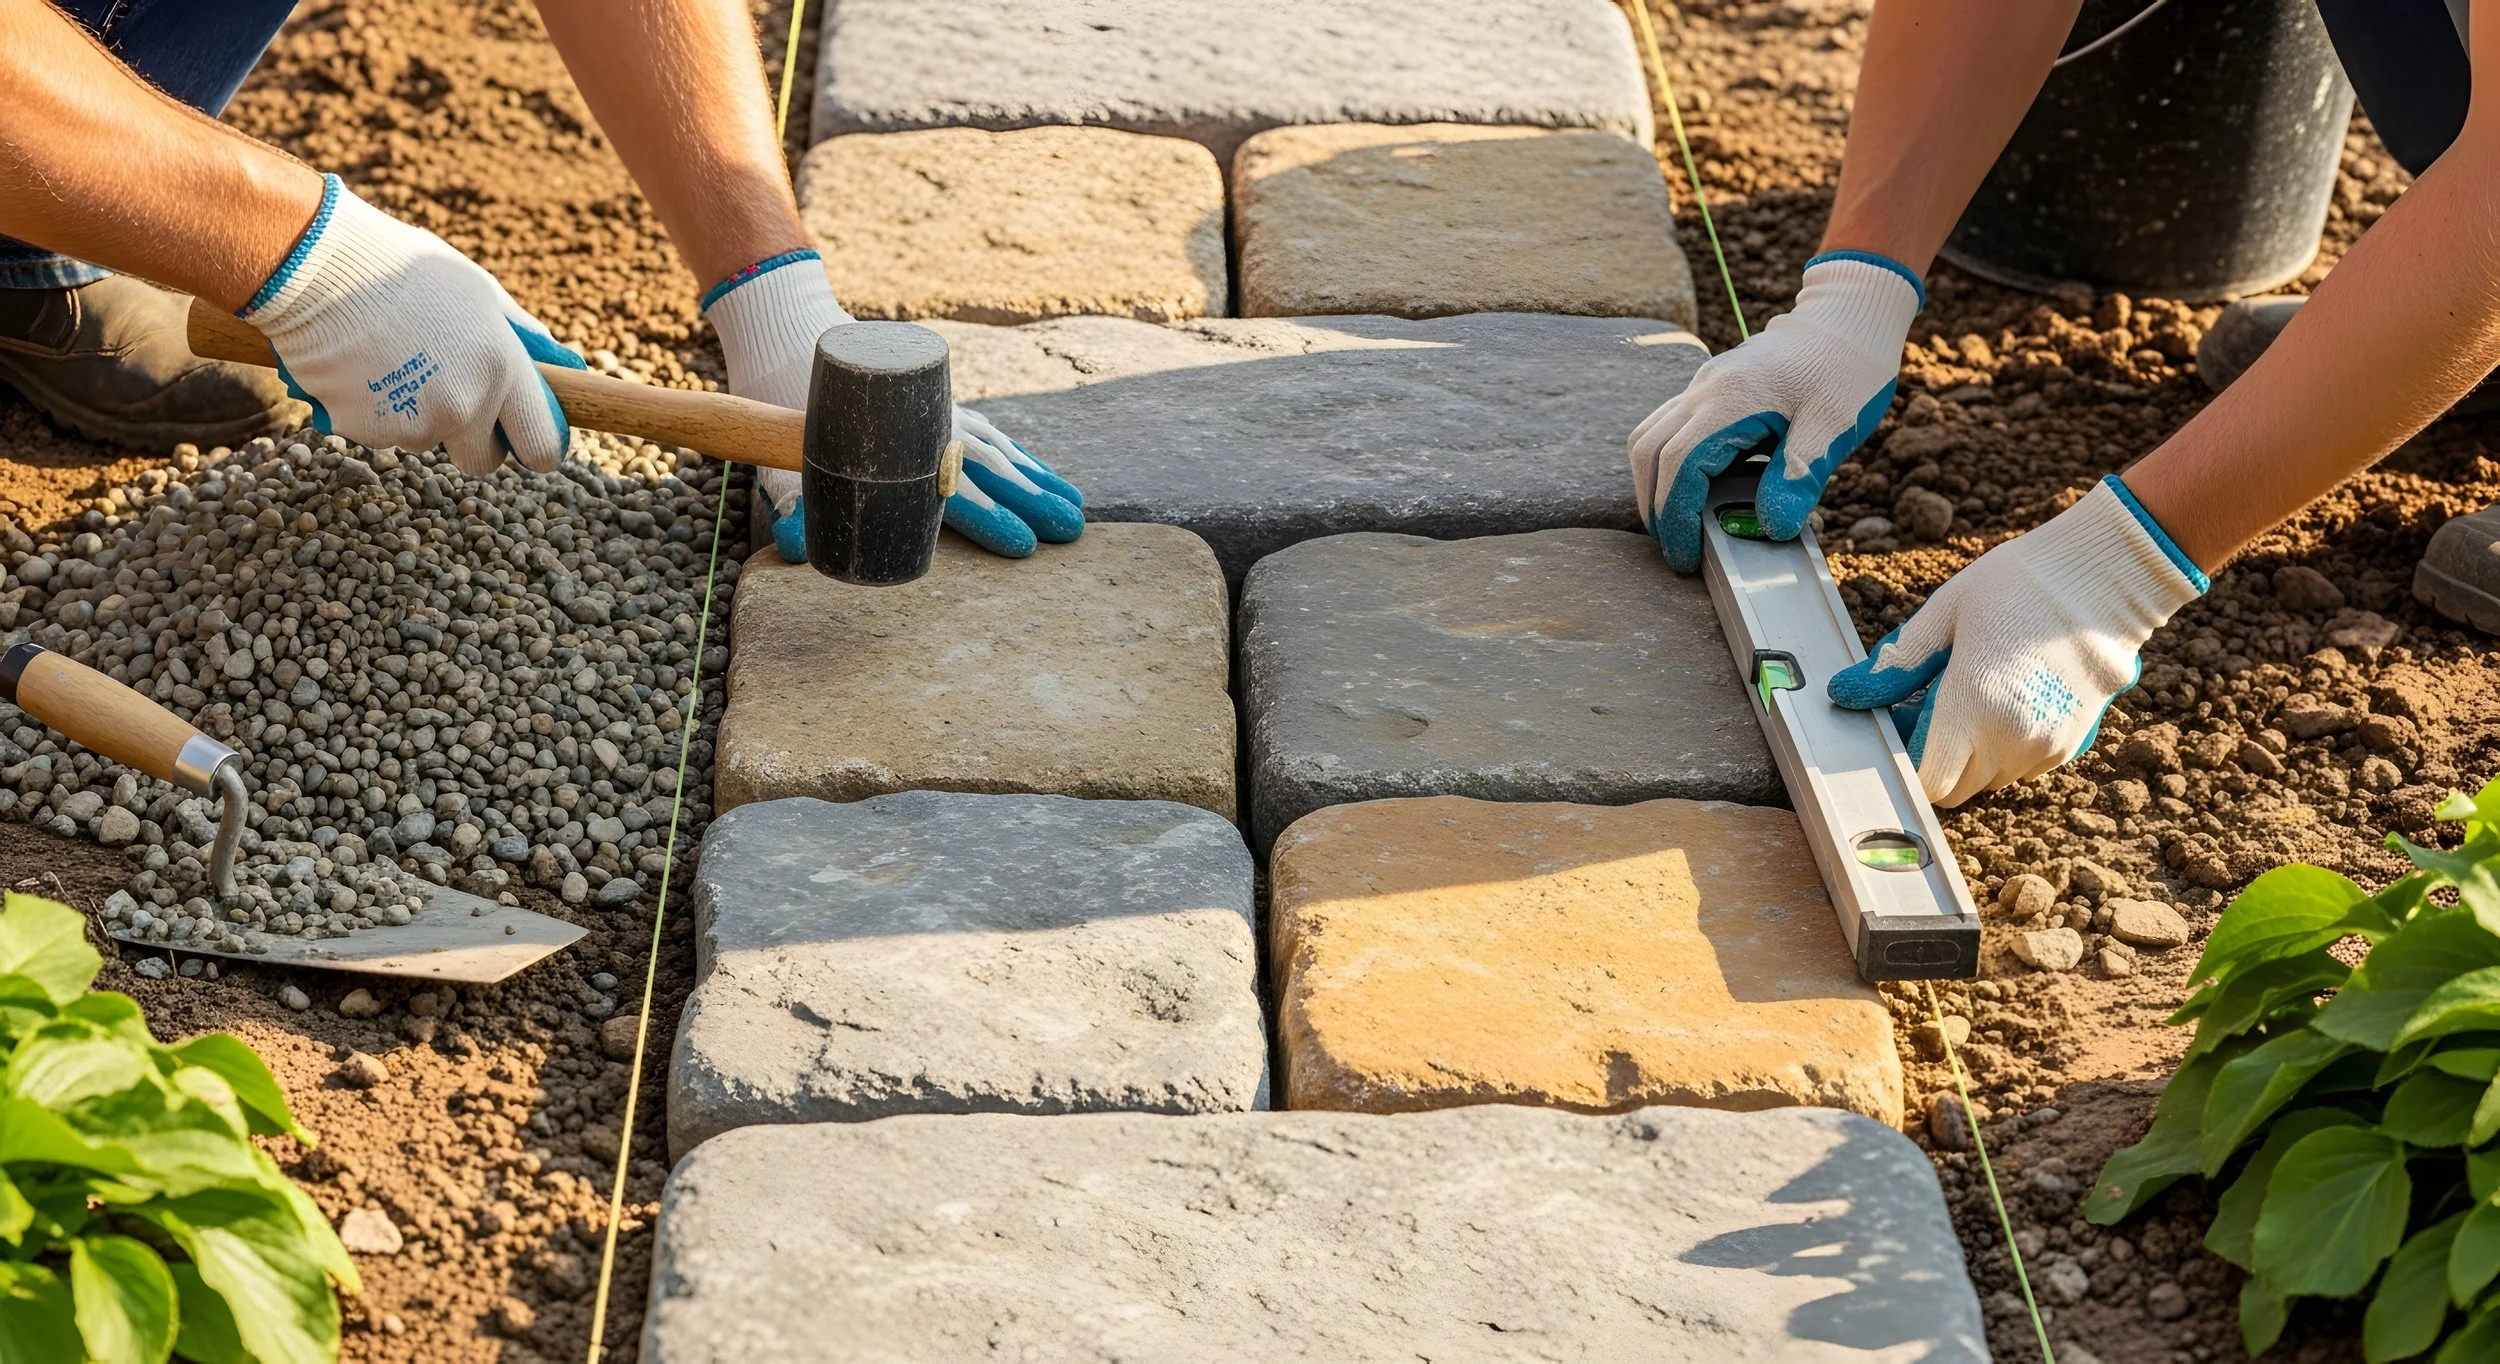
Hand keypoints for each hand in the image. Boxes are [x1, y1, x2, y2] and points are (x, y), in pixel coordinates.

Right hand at [242, 176, 582, 473]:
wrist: (315, 264)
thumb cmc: (403, 270)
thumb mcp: (480, 291)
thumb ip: (523, 337)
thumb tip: (565, 367)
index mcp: (502, 371)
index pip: (543, 448)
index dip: (535, 448)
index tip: (524, 437)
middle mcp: (464, 405)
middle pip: (483, 461)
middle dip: (474, 440)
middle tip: (451, 396)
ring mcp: (412, 422)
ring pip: (427, 442)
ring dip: (417, 414)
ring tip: (393, 358)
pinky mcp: (364, 431)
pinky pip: (381, 434)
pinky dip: (374, 411)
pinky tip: (362, 367)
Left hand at [703, 251, 1082, 560]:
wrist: (801, 351)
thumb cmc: (792, 423)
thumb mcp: (786, 468)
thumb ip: (795, 510)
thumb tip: (796, 550)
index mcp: (900, 451)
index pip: (955, 492)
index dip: (992, 521)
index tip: (1024, 545)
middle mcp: (932, 430)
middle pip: (994, 472)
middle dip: (1036, 503)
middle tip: (1073, 531)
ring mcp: (946, 417)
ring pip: (1004, 452)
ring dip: (1041, 482)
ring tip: (1077, 509)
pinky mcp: (948, 410)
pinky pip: (996, 437)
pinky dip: (1026, 458)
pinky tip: (1049, 477)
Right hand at [1628, 251, 1921, 570]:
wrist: (1848, 320)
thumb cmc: (1847, 370)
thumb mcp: (1834, 426)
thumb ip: (1797, 477)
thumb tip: (1771, 529)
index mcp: (1732, 398)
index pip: (1678, 463)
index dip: (1675, 514)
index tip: (1686, 553)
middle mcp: (1704, 388)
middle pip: (1648, 451)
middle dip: (1654, 506)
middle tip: (1678, 548)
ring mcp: (1701, 386)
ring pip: (1648, 437)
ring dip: (1653, 485)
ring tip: (1679, 524)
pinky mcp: (1708, 389)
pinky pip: (1666, 428)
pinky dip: (1667, 465)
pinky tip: (1695, 490)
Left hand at [1826, 477, 2207, 805]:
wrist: (2105, 579)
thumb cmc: (2018, 586)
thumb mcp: (1945, 613)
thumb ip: (1896, 663)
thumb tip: (1845, 693)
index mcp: (1973, 704)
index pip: (1928, 781)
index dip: (1909, 763)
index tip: (1904, 730)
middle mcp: (2012, 737)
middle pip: (1957, 788)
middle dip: (1937, 760)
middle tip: (1935, 707)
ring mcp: (2046, 744)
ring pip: (1991, 779)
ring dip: (1975, 755)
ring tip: (1978, 696)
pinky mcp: (2073, 742)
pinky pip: (2025, 766)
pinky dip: (2010, 748)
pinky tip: (2012, 698)